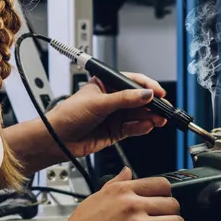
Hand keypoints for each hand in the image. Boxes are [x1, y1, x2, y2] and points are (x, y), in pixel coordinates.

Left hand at [45, 73, 167, 157]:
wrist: (57, 139)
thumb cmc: (68, 115)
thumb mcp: (98, 103)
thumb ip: (124, 99)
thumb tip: (146, 94)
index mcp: (106, 84)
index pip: (132, 82)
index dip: (147, 86)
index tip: (159, 92)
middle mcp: (112, 99)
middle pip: (139, 99)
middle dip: (152, 104)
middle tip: (163, 109)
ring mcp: (114, 116)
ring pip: (138, 114)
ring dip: (150, 117)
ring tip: (159, 119)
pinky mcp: (115, 131)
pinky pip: (133, 128)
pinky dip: (142, 127)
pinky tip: (147, 126)